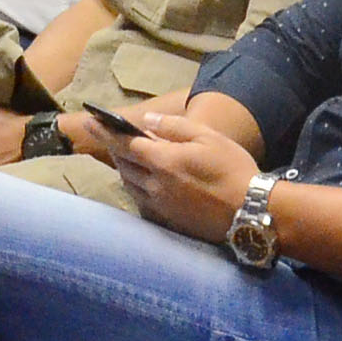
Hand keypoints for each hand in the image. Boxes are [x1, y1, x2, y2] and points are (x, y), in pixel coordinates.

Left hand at [103, 110, 256, 242]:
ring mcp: (159, 204)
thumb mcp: (207, 137)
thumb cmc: (233, 168)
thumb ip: (173, 127)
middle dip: (116, 148)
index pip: (124, 143)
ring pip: (130, 184)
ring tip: (131, 156)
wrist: (251, 211)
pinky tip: (146, 182)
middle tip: (114, 136)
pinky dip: (137, 187)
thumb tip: (146, 120)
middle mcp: (154, 184)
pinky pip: (141, 201)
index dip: (104, 131)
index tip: (90, 121)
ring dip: (126, 168)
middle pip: (124, 164)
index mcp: (163, 160)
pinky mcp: (167, 219)